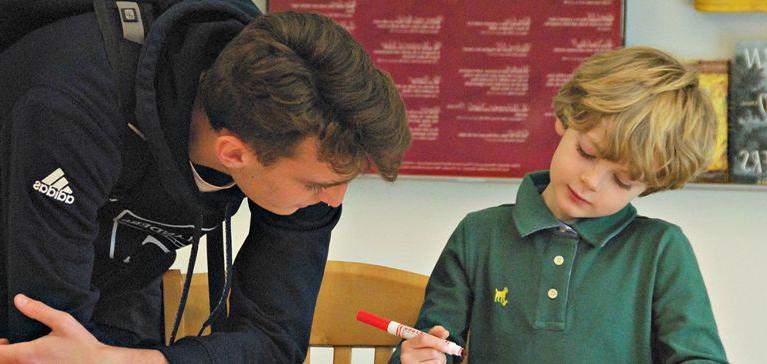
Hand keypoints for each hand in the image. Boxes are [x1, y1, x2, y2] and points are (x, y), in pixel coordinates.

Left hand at [0, 294, 167, 363]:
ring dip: (12, 359)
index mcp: (27, 354)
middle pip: (2, 362)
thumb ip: (38, 310)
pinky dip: (22, 362)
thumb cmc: (82, 345)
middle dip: (2, 353)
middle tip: (8, 344)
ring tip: (21, 351)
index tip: (3, 340)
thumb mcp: (62, 322)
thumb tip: (19, 300)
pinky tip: (35, 358)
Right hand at [399, 325, 450, 363]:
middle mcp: (406, 356)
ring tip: (433, 360)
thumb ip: (436, 334)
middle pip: (432, 352)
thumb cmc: (423, 352)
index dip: (437, 341)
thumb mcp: (428, 341)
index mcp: (407, 344)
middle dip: (440, 352)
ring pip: (436, 361)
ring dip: (440, 360)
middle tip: (441, 353)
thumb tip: (445, 331)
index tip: (447, 346)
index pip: (423, 339)